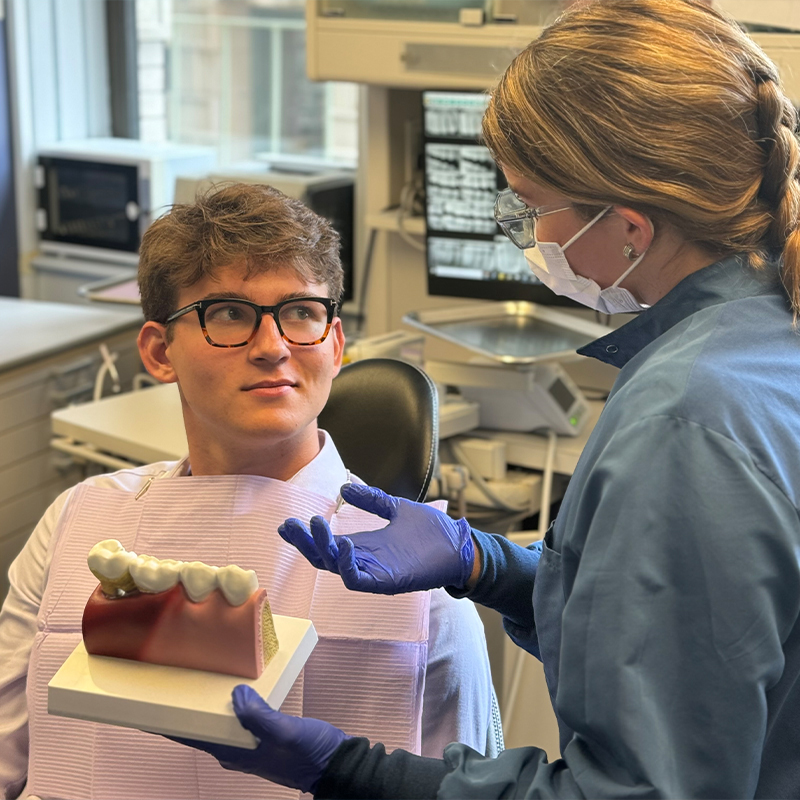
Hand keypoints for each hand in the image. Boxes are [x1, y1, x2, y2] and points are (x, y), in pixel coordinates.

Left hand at [169, 685, 348, 793]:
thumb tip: (235, 695)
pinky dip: (233, 704)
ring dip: (210, 705)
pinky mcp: (264, 737)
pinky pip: (240, 718)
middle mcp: (236, 750)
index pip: (192, 736)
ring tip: (200, 681)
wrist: (336, 766)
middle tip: (175, 683)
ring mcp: (250, 744)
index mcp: (234, 752)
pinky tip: (237, 691)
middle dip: (187, 709)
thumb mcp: (284, 731)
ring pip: (221, 722)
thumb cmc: (310, 753)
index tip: (149, 707)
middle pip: (202, 728)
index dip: (170, 723)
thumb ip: (258, 715)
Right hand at [278, 483, 474, 592]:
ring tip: (314, 525)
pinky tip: (344, 543)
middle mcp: (364, 561)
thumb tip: (343, 490)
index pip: (326, 546)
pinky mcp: (388, 582)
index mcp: (364, 546)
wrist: (460, 545)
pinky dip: (348, 564)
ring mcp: (374, 573)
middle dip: (304, 543)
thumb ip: (371, 501)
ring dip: (322, 549)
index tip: (286, 524)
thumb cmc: (432, 533)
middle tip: (289, 526)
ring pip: (336, 568)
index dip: (306, 537)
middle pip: (323, 558)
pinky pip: (359, 580)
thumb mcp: (396, 508)